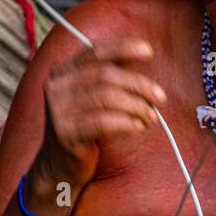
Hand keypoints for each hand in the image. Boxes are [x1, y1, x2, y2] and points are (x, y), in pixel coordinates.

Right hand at [39, 39, 165, 188]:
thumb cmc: (83, 128)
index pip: (95, 53)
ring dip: (136, 107)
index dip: (123, 49)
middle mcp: (56, 88)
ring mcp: (58, 111)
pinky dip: (127, 123)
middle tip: (160, 97)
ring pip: (106, 98)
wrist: (59, 165)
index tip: (148, 52)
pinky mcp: (66, 134)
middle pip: (105, 76)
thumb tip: (141, 55)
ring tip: (151, 116)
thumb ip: (109, 77)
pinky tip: (139, 127)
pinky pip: (103, 122)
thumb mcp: (91, 97)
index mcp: (62, 72)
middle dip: (138, 85)